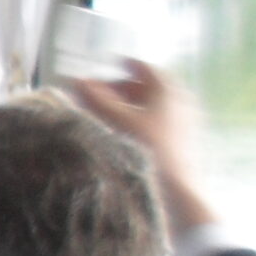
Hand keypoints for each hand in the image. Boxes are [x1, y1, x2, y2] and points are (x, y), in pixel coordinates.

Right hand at [69, 58, 212, 228]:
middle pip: (144, 87)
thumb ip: (94, 98)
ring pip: (149, 106)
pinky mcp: (179, 139)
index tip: (100, 70)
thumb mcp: (116, 120)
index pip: (141, 67)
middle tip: (94, 96)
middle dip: (117, 89)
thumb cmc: (147, 149)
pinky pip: (155, 121)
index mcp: (167, 89)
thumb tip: (74, 80)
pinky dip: (136, 121)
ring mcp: (181, 120)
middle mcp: (178, 99)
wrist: (175, 189)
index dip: (118, 67)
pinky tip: (119, 134)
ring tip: (102, 116)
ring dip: (125, 106)